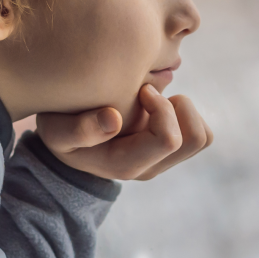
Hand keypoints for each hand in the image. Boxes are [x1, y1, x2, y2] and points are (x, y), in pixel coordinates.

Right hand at [36, 84, 212, 180]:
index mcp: (127, 164)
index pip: (170, 140)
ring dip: (183, 110)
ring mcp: (161, 160)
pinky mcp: (168, 148)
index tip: (141, 91)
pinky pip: (197, 131)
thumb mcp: (56, 131)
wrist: (67, 143)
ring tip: (154, 100)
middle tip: (150, 93)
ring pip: (201, 136)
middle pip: (195, 140)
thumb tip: (114, 120)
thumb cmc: (60, 130)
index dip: (162, 108)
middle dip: (179, 107)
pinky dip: (183, 112)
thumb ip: (79, 129)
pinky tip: (156, 104)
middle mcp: (150, 166)